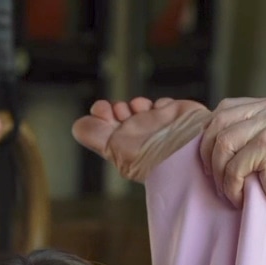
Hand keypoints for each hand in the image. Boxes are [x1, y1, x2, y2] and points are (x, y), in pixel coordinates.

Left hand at [72, 97, 210, 182]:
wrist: (188, 155)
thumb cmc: (151, 159)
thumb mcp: (116, 150)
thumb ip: (94, 136)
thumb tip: (77, 125)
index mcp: (122, 149)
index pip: (103, 129)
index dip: (101, 113)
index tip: (104, 110)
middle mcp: (138, 139)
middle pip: (121, 114)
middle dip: (119, 107)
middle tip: (123, 111)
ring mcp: (157, 129)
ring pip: (141, 108)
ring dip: (138, 104)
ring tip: (142, 109)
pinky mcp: (177, 120)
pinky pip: (164, 106)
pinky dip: (162, 105)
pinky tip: (163, 111)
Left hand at [198, 95, 265, 221]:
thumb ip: (248, 134)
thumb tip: (206, 137)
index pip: (224, 110)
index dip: (210, 139)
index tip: (211, 165)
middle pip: (218, 123)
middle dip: (208, 155)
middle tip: (215, 181)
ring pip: (222, 144)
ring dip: (219, 175)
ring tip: (229, 192)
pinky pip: (233, 167)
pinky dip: (231, 188)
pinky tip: (241, 199)